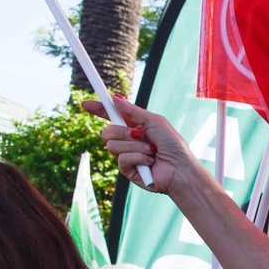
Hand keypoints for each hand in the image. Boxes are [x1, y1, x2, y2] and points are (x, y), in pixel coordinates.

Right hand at [81, 97, 206, 195]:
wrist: (181, 169)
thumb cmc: (173, 145)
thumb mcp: (155, 121)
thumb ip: (133, 111)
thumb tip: (115, 98)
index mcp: (135, 128)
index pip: (112, 117)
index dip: (99, 110)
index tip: (86, 104)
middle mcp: (129, 142)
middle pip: (107, 132)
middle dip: (122, 132)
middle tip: (140, 135)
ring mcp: (127, 156)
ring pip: (112, 145)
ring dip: (135, 146)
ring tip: (152, 151)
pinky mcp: (128, 170)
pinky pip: (122, 159)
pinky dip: (138, 158)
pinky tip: (150, 162)